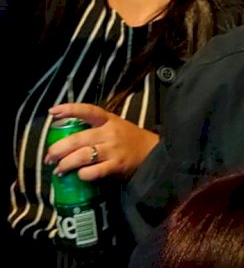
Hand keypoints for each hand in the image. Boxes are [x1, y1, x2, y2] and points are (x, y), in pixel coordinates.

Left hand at [45, 103, 159, 180]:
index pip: (88, 111)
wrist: (152, 151)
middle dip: (58, 149)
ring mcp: (113, 149)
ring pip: (82, 156)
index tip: (53, 111)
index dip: (70, 109)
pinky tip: (80, 176)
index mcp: (109, 120)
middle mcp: (110, 132)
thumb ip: (94, 130)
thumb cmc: (129, 139)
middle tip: (49, 157)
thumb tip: (66, 141)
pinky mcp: (117, 165)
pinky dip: (83, 174)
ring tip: (59, 170)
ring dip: (66, 164)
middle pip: (78, 139)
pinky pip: (93, 171)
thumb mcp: (115, 126)